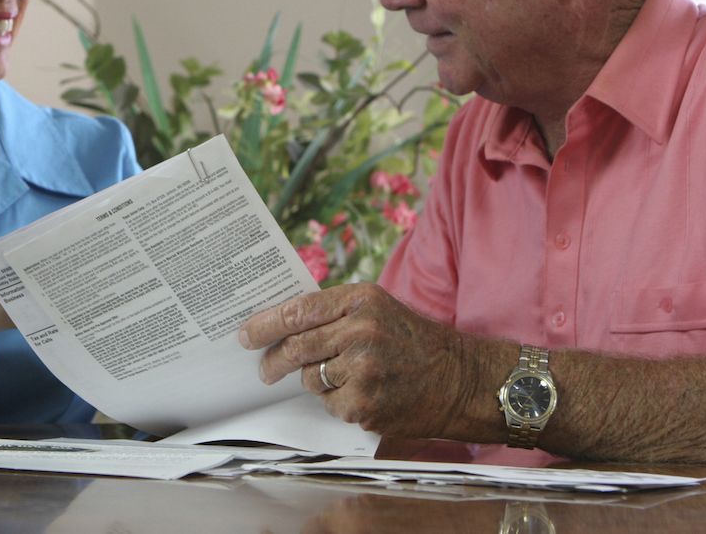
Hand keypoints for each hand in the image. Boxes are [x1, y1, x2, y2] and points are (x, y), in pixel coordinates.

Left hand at [238, 283, 497, 438]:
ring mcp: (362, 369)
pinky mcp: (364, 404)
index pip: (299, 310)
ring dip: (317, 382)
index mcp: (361, 299)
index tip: (245, 334)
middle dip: (272, 361)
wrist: (460, 380)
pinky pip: (330, 405)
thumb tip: (283, 325)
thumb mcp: (380, 310)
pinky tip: (365, 396)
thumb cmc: (415, 343)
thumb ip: (336, 313)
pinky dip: (339, 403)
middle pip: (296, 347)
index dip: (266, 324)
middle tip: (263, 371)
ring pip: (310, 378)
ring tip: (347, 379)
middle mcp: (361, 331)